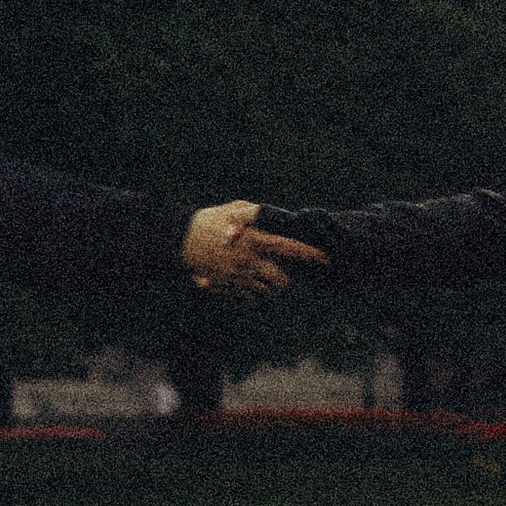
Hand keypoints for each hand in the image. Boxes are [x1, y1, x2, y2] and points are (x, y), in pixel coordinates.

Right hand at [183, 203, 326, 293]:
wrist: (181, 239)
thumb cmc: (210, 220)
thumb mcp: (236, 209)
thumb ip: (260, 214)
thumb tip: (278, 217)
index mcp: (254, 240)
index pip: (289, 248)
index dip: (310, 254)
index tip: (325, 258)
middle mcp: (249, 261)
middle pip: (283, 280)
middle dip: (288, 277)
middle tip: (285, 269)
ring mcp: (238, 277)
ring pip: (268, 291)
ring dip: (272, 285)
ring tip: (267, 273)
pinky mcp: (228, 287)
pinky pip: (252, 296)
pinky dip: (256, 290)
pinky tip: (250, 278)